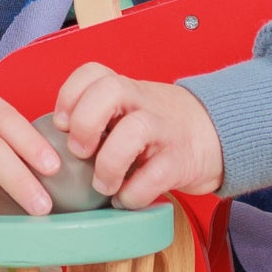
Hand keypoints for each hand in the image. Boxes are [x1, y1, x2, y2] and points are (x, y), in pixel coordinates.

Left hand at [54, 64, 221, 206]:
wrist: (217, 136)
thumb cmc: (160, 129)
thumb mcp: (130, 111)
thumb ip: (99, 119)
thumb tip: (53, 148)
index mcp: (127, 91)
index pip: (93, 72)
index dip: (70, 95)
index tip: (61, 124)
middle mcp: (144, 103)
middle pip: (109, 88)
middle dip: (84, 121)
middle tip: (79, 151)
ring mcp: (164, 130)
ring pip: (134, 130)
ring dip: (109, 163)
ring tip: (103, 185)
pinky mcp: (181, 161)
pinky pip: (154, 176)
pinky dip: (133, 194)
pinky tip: (126, 199)